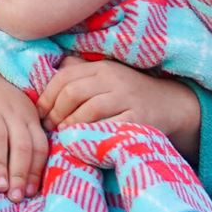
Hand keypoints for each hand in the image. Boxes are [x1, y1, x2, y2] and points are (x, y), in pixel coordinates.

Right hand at [0, 48, 47, 197]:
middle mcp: (11, 112)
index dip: (36, 170)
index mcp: (28, 116)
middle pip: (22, 144)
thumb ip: (27, 138)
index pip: (39, 145)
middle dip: (21, 172)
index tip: (30, 192)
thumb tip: (31, 181)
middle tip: (16, 197)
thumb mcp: (19, 113)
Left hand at [38, 56, 201, 150]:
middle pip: (73, 92)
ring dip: (71, 125)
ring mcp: (127, 98)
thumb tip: (46, 74)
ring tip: (64, 136)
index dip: (46, 96)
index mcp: (101, 68)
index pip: (64, 76)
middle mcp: (114, 79)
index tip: (39, 114)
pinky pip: (109, 127)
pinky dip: (92, 136)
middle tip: (49, 128)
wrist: (171, 106)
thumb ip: (79, 74)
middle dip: (55, 112)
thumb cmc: (128, 95)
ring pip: (89, 109)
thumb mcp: (106, 79)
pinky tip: (84, 143)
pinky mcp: (139, 119)